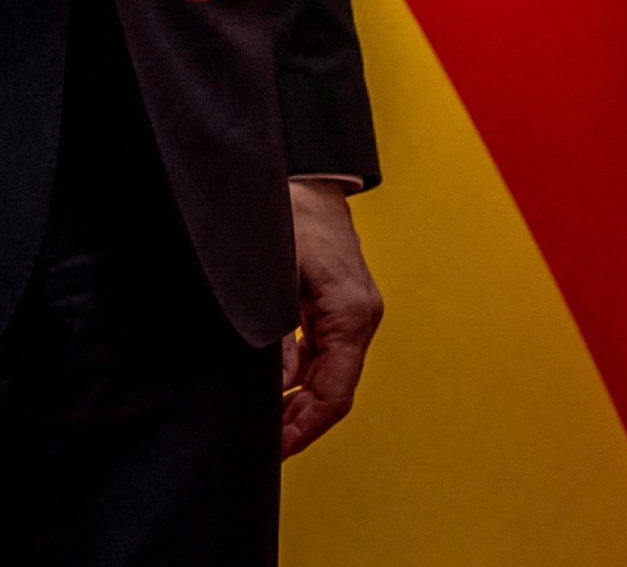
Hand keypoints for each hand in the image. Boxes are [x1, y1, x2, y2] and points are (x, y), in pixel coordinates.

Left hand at [281, 181, 381, 455]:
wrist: (306, 177)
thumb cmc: (289, 217)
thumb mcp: (275, 279)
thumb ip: (277, 337)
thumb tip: (276, 388)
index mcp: (351, 314)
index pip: (335, 393)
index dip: (306, 427)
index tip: (278, 449)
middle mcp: (360, 317)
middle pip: (335, 390)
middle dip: (301, 422)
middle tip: (266, 446)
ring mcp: (352, 311)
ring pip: (329, 374)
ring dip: (300, 400)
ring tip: (265, 422)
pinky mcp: (338, 304)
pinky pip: (323, 353)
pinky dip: (301, 375)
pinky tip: (274, 385)